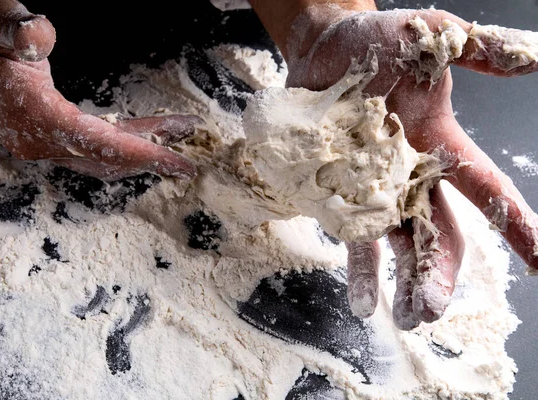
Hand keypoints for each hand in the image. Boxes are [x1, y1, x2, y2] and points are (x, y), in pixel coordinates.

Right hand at [0, 0, 198, 180]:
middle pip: (109, 158)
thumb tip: (40, 33)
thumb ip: (15, 29)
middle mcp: (41, 143)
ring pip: (104, 157)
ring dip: (143, 148)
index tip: (178, 163)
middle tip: (189, 153)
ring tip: (177, 132)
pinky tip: (146, 132)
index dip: (142, 154)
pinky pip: (96, 150)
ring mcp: (46, 146)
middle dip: (152, 155)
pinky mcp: (52, 140)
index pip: (99, 145)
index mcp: (35, 118)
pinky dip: (125, 143)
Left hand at [281, 5, 537, 328]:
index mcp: (441, 146)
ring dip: (404, 282)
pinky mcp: (337, 188)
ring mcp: (372, 185)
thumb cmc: (378, 41)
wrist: (324, 48)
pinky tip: (362, 301)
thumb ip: (478, 51)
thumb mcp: (433, 35)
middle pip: (438, 232)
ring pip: (397, 243)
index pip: (488, 191)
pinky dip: (358, 267)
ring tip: (406, 318)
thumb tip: (532, 62)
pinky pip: (350, 233)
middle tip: (435, 308)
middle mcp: (411, 175)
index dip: (519, 227)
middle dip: (441, 271)